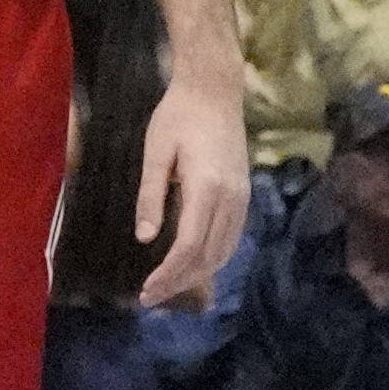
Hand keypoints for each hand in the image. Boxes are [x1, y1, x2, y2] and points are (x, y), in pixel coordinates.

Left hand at [135, 72, 245, 308]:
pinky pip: (231, 238)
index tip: (146, 291)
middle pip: (207, 256)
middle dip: (179, 282)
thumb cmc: (177, 117)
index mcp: (206, 188)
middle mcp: (230, 198)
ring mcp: (242, 198)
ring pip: (223, 251)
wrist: (214, 91)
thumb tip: (145, 239)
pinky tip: (193, 265)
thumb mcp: (155, 153)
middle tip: (150, 298)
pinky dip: (212, 258)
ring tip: (168, 287)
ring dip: (197, 275)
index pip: (188, 246)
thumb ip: (150, 197)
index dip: (168, 274)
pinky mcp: (244, 195)